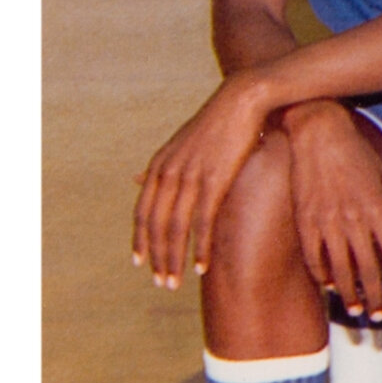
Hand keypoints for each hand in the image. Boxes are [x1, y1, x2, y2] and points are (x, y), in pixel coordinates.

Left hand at [131, 76, 275, 289]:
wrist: (243, 100)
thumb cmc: (216, 122)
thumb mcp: (180, 143)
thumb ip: (161, 165)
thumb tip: (137, 180)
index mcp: (158, 166)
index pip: (142, 213)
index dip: (140, 240)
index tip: (141, 263)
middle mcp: (168, 173)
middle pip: (155, 226)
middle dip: (156, 258)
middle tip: (161, 282)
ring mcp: (190, 177)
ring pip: (175, 229)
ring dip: (174, 259)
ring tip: (176, 282)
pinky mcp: (215, 180)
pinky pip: (202, 222)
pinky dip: (199, 247)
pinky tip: (201, 265)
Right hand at [280, 101, 381, 319]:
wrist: (319, 134)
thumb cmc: (360, 156)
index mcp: (378, 211)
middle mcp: (354, 220)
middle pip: (368, 269)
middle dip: (377, 297)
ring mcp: (326, 221)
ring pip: (340, 268)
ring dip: (349, 293)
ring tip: (358, 311)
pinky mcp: (304, 220)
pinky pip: (313, 256)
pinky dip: (321, 275)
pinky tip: (329, 288)